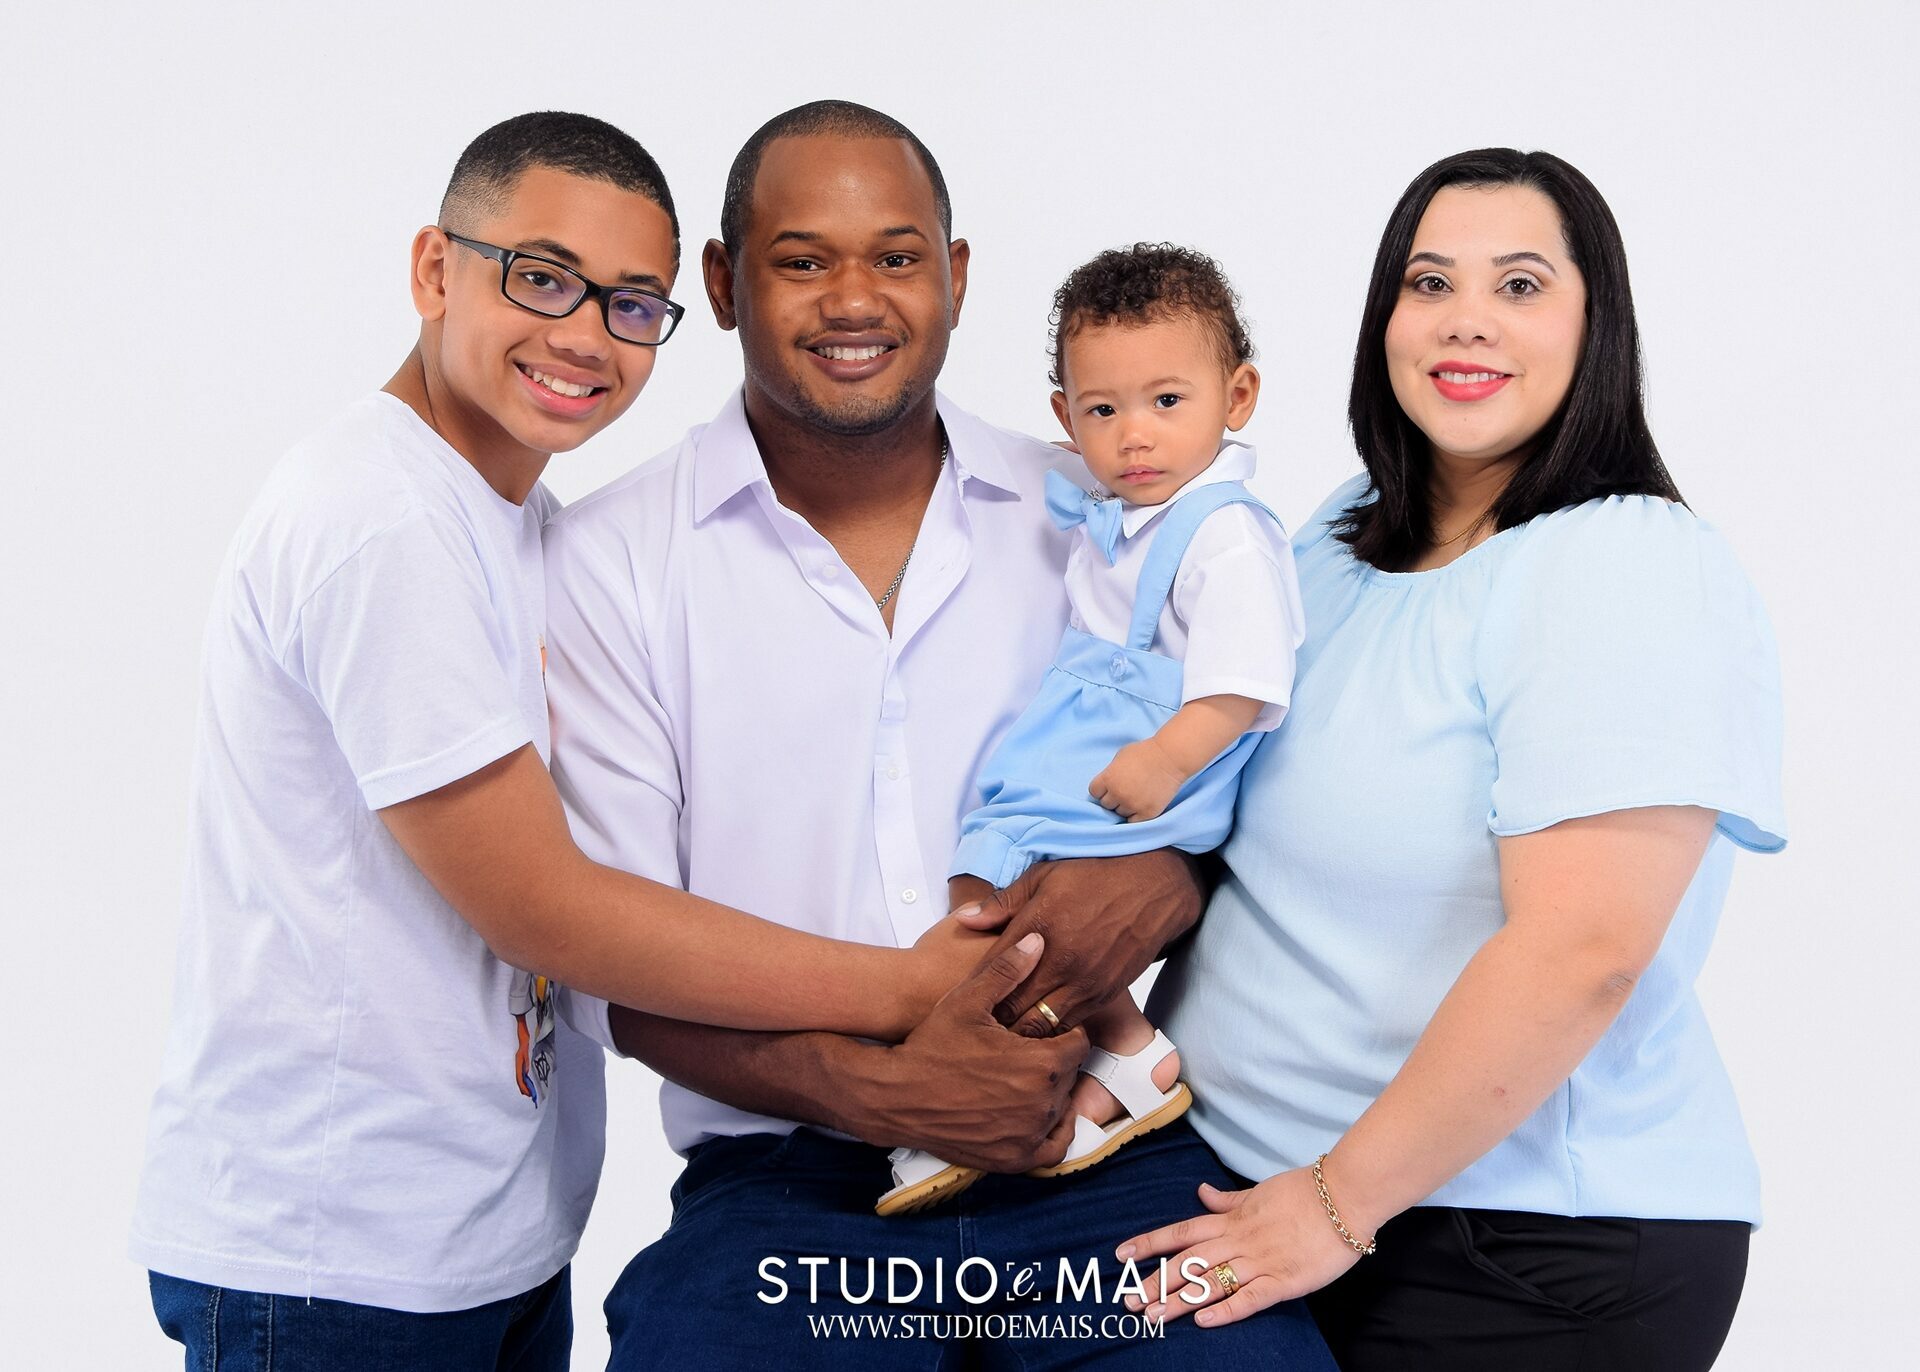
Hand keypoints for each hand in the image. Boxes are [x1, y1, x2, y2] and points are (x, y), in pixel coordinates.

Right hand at [870, 932, 1088, 1171]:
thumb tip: (1040, 940)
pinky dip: (1050, 1132)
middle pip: (1071, 1075)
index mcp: (1041, 1062)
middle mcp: (1042, 1103)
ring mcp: (1029, 1135)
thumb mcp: (967, 1000)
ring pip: (1062, 1108)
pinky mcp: (1014, 1159)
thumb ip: (1008, 970)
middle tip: (1027, 1052)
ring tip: (1024, 1079)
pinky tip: (1033, 1115)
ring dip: (1052, 1094)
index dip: (1062, 1032)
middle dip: (1055, 1062)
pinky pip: (1054, 1149)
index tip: (1040, 1029)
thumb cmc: (932, 1044)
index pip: (1080, 1043)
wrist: (895, 1095)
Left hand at [952, 851, 1204, 1035]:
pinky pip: (1070, 1025)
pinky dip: (1051, 1031)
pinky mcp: (1105, 994)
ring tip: (1004, 1033)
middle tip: (977, 1021)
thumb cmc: (1095, 875)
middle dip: (993, 1018)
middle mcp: (1060, 961)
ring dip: (1020, 1030)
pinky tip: (1039, 1027)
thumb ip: (1003, 902)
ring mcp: (1085, 981)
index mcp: (1038, 927)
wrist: (1155, 886)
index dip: (974, 988)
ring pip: (1040, 1026)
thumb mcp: (1044, 876)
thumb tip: (965, 918)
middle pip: (1013, 1008)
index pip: (993, 971)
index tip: (961, 996)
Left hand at [1089, 739, 1187, 821]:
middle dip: (1113, 798)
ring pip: (1120, 813)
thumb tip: (1106, 786)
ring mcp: (1133, 805)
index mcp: (1108, 778)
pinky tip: (1141, 804)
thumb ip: (1110, 772)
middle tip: (1126, 790)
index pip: (1094, 792)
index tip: (1110, 786)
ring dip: (1125, 806)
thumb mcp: (1120, 757)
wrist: (1171, 758)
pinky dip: (1135, 815)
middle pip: (1106, 804)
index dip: (1102, 789)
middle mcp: (1118, 794)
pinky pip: (1133, 821)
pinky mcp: (1147, 813)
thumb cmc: (1145, 753)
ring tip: (1136, 795)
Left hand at [1115, 1168, 1367, 1327]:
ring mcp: (1260, 1261)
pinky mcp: (1284, 1281)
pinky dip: (1226, 1309)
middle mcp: (1239, 1240)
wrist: (1345, 1196)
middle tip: (1128, 1300)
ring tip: (1152, 1316)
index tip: (1122, 1255)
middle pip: (1188, 1262)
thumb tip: (1200, 1192)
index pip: (1181, 1231)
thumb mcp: (1259, 1191)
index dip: (1150, 1243)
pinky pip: (1250, 1298)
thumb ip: (1228, 1199)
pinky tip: (1203, 1321)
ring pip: (1211, 1282)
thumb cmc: (1304, 1192)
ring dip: (1180, 1300)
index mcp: (1232, 1219)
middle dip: (1156, 1281)